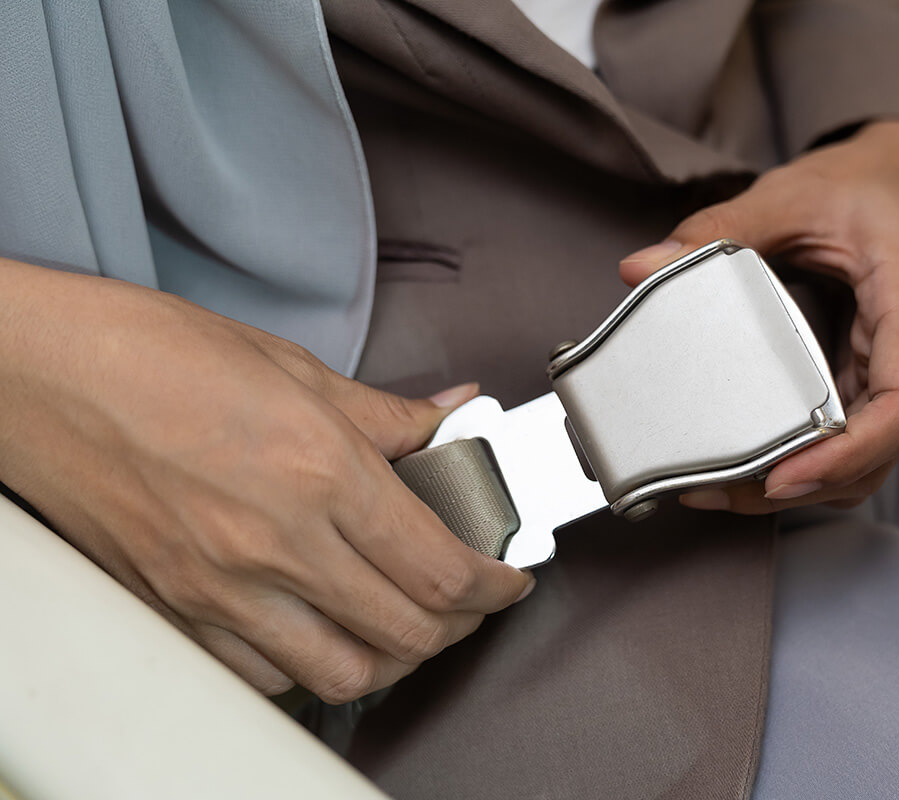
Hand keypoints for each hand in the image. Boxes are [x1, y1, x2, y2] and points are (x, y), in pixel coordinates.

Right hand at [0, 260, 532, 701]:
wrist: (34, 376)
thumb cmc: (147, 354)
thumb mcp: (290, 367)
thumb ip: (386, 414)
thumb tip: (448, 422)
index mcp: (319, 470)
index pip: (440, 567)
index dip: (494, 586)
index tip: (507, 579)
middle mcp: (275, 541)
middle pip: (407, 633)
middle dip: (461, 626)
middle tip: (471, 599)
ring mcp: (221, 588)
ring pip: (342, 674)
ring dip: (391, 657)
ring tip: (405, 621)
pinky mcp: (176, 611)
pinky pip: (264, 677)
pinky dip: (310, 668)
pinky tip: (321, 630)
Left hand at [620, 121, 898, 512]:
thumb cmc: (861, 186)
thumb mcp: (791, 193)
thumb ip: (719, 228)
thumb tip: (640, 269)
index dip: (848, 453)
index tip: (782, 476)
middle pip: (881, 452)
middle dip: (803, 484)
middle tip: (714, 489)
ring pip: (867, 460)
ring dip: (800, 485)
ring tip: (716, 488)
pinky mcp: (872, 383)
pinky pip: (849, 440)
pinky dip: (802, 463)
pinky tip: (744, 465)